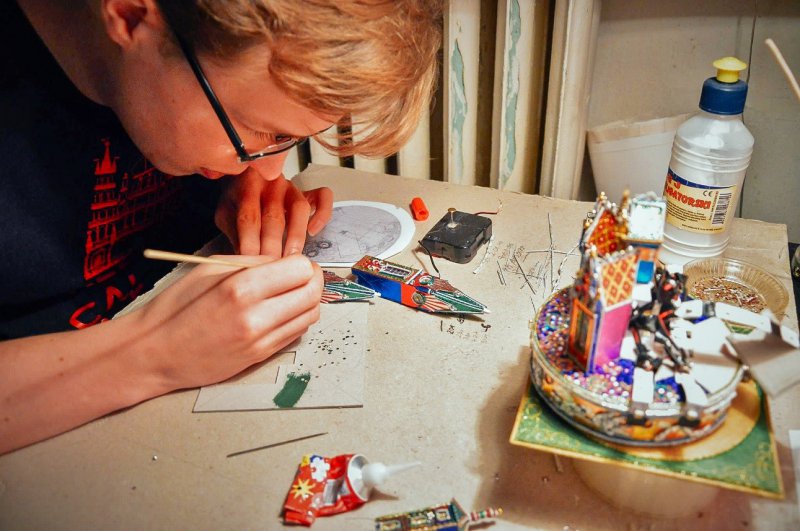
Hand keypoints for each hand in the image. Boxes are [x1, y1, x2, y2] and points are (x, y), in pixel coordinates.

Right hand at [133, 254, 323, 389]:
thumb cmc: (178, 306)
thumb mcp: (211, 269)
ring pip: (310, 315)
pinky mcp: (261, 357)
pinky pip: (296, 334)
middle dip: (312, 279)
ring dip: (308, 300)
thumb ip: (253, 262)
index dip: (302, 263)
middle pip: (312, 293)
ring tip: (291, 293)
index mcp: (240, 287)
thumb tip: (285, 262)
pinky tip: (281, 312)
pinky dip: (297, 319)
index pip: (300, 270)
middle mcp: (255, 316)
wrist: (156, 352)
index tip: (294, 262)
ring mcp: (260, 341)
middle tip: (301, 275)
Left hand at [215, 167, 332, 257]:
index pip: (249, 218)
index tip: (251, 264)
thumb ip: (234, 233)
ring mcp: (291, 186)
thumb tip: (242, 260)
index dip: (250, 243)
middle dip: (272, 247)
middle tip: (271, 270)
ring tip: (291, 260)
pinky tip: (313, 232)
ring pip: (300, 209)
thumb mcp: (225, 213)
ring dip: (296, 237)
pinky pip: (323, 197)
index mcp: (247, 184)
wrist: (244, 176)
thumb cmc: (237, 199)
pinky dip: (322, 215)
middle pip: (274, 217)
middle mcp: (271, 182)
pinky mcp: (307, 192)